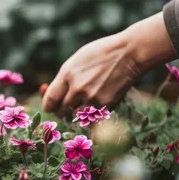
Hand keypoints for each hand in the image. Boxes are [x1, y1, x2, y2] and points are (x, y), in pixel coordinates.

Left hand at [42, 12, 176, 113]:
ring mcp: (92, 97)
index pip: (49, 100)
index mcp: (67, 74)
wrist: (130, 52)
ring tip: (82, 108)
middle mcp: (77, 87)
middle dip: (62, 111)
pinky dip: (91, 126)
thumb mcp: (77, 60)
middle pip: (61, 111)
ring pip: (76, 116)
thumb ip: (64, 78)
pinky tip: (91, 126)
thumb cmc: (102, 53)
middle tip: (67, 108)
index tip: (51, 106)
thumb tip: (52, 94)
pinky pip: (93, 122)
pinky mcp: (106, 104)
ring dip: (77, 115)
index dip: (48, 106)